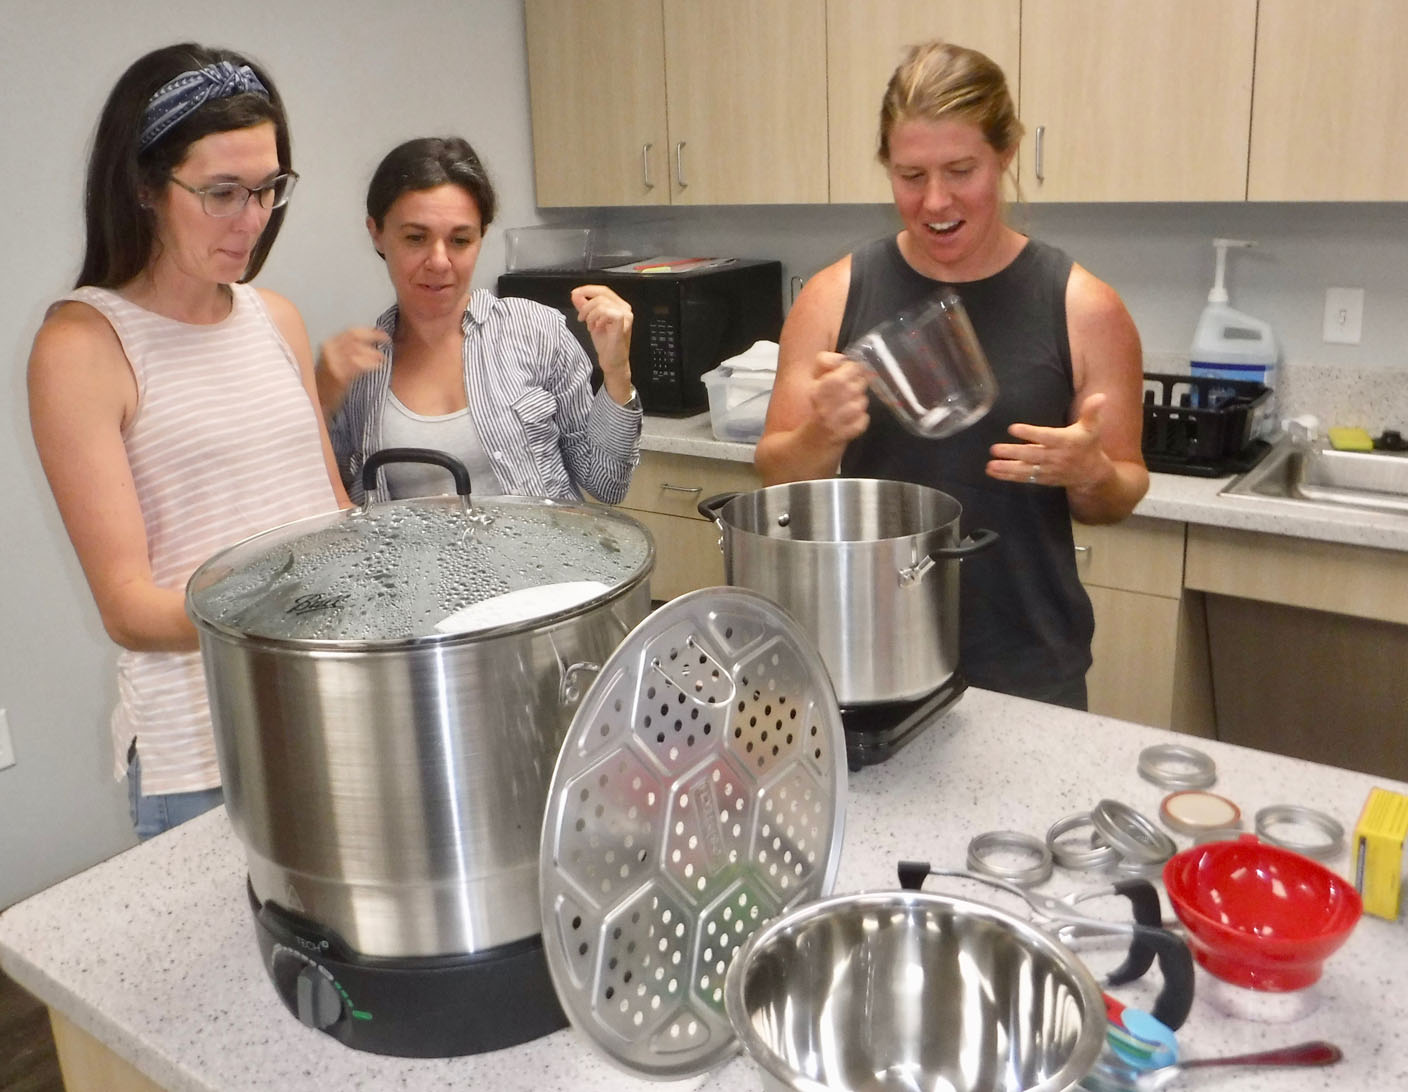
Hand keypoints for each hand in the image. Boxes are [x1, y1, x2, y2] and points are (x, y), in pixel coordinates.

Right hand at [317, 326, 389, 387]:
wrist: (318, 400)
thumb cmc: (329, 383)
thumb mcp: (335, 360)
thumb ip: (348, 350)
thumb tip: (370, 342)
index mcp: (328, 344)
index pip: (351, 331)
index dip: (369, 331)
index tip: (381, 332)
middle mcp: (329, 350)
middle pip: (355, 336)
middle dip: (374, 336)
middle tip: (387, 340)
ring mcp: (332, 361)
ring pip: (358, 349)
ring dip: (374, 353)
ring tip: (383, 358)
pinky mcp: (338, 375)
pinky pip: (358, 364)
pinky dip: (371, 364)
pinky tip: (378, 366)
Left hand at [570, 284, 633, 393]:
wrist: (613, 362)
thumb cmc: (606, 345)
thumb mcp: (591, 321)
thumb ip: (584, 307)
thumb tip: (575, 295)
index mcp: (619, 305)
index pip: (603, 290)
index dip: (587, 290)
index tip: (574, 293)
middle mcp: (625, 308)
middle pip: (602, 294)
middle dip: (586, 304)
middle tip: (580, 317)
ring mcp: (626, 315)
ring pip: (601, 302)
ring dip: (590, 314)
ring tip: (590, 326)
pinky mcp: (622, 323)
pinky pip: (606, 311)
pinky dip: (597, 318)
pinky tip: (596, 327)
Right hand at [809, 352, 869, 443]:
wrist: (811, 440)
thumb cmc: (816, 405)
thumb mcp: (815, 379)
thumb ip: (825, 362)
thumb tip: (842, 358)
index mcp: (822, 385)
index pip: (852, 368)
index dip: (853, 370)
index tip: (849, 374)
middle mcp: (829, 402)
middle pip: (860, 384)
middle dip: (857, 386)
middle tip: (848, 392)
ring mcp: (837, 420)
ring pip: (863, 402)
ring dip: (858, 403)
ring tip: (847, 407)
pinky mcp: (844, 435)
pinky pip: (863, 420)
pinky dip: (860, 420)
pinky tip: (849, 420)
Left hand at [987, 393, 1113, 489]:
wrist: (1091, 474)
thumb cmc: (1088, 444)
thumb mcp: (1092, 427)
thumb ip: (1092, 411)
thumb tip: (1100, 396)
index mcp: (1066, 442)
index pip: (1046, 437)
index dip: (1030, 433)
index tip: (1013, 428)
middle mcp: (1056, 457)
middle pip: (1032, 455)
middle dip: (1012, 453)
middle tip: (994, 449)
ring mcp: (1048, 470)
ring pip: (1025, 470)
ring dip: (1006, 468)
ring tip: (990, 465)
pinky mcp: (1042, 479)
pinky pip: (1024, 479)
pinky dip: (1008, 476)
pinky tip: (992, 472)